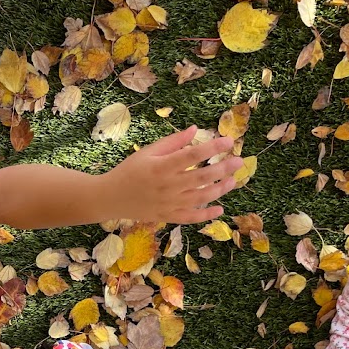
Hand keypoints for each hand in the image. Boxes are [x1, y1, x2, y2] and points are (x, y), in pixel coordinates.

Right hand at [103, 126, 242, 224]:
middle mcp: (168, 186)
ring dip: (220, 189)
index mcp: (162, 167)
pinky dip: (206, 215)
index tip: (228, 140)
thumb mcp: (147, 152)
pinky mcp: (166, 216)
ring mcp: (168, 203)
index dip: (213, 147)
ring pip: (201, 197)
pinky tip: (220, 209)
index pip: (193, 155)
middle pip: (203, 177)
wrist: (109, 198)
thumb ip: (172, 142)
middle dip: (224, 168)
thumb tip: (195, 130)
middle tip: (239, 161)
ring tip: (233, 181)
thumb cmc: (128, 171)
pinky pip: (190, 217)